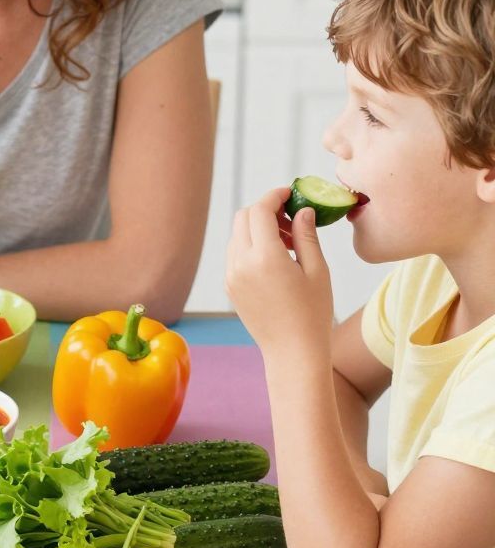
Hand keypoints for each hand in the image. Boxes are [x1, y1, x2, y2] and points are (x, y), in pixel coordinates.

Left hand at [226, 189, 334, 357]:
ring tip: (287, 242)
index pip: (260, 210)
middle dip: (265, 209)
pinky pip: (235, 253)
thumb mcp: (317, 270)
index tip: (291, 194)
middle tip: (290, 218)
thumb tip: (302, 210)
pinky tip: (275, 259)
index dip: (275, 195)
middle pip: (244, 217)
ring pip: (237, 234)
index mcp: (265, 257)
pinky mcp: (230, 287)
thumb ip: (306, 235)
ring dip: (257, 228)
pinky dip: (250, 245)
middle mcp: (241, 264)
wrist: (292, 353)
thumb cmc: (313, 313)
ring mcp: (231, 276)